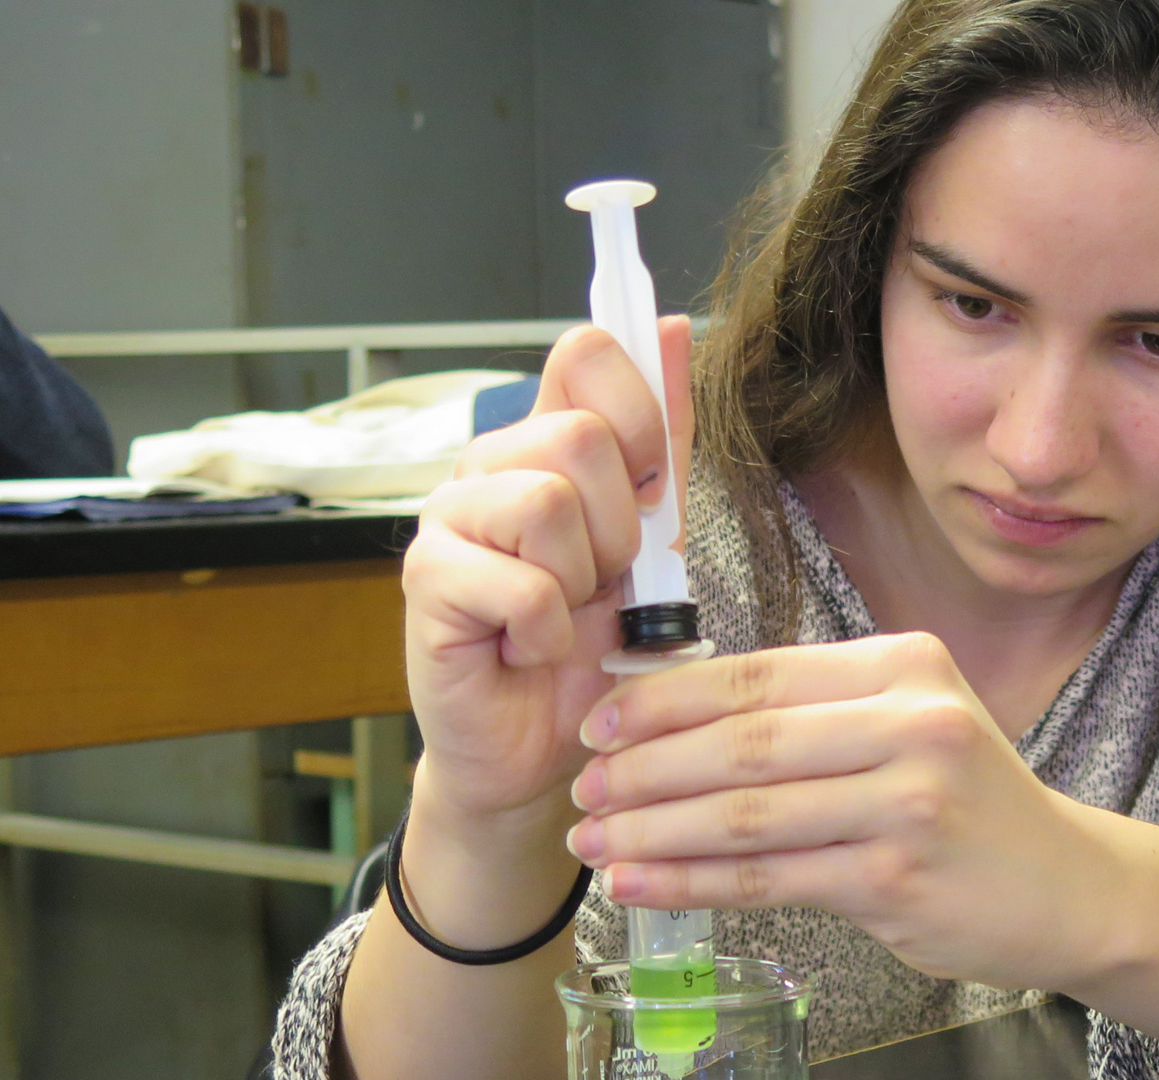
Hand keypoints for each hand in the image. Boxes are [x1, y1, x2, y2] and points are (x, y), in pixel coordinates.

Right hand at [402, 317, 695, 822]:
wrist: (545, 743)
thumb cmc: (594, 640)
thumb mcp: (656, 537)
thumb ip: (667, 438)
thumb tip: (681, 328)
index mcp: (544, 439)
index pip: (584, 352)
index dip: (637, 408)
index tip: (652, 479)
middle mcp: (489, 465)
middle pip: (579, 436)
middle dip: (620, 526)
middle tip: (602, 579)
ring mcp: (448, 518)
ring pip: (548, 504)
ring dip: (582, 581)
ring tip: (565, 613)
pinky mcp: (427, 582)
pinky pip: (523, 588)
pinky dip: (548, 634)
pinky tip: (528, 649)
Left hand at [562, 632, 1130, 989]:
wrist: (1067, 884)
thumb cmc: (969, 800)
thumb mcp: (912, 720)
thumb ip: (816, 710)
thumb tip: (671, 719)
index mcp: (904, 665)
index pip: (757, 674)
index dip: (665, 699)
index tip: (599, 721)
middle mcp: (912, 723)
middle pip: (743, 743)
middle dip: (644, 768)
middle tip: (582, 789)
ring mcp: (908, 803)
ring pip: (747, 814)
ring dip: (654, 830)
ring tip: (593, 842)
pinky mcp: (897, 878)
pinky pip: (769, 878)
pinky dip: (692, 881)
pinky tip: (641, 883)